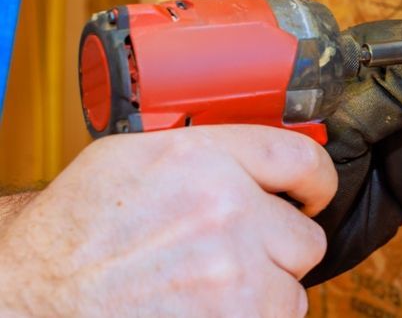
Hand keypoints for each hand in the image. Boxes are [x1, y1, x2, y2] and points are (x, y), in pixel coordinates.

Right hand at [0, 126, 336, 316]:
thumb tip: (263, 161)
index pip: (302, 158)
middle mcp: (224, 209)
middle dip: (278, 250)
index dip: (316, 181)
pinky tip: (207, 312)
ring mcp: (230, 273)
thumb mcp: (133, 158)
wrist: (30, 297)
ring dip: (264, 293)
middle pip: (307, 236)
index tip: (312, 195)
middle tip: (236, 256)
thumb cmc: (74, 232)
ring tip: (212, 290)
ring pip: (293, 290)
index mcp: (201, 157)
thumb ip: (207, 153)